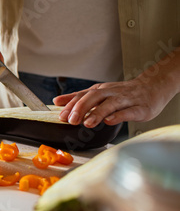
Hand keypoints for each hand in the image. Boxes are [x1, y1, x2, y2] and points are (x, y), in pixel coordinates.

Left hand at [54, 70, 178, 128]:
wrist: (152, 87)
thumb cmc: (123, 93)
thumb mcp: (98, 93)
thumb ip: (78, 98)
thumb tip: (57, 101)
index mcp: (100, 90)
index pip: (83, 96)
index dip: (71, 105)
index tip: (61, 115)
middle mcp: (111, 93)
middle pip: (94, 97)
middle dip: (81, 108)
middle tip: (71, 120)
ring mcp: (126, 100)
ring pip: (110, 104)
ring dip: (97, 113)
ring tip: (87, 123)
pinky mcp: (140, 108)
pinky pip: (128, 112)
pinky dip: (118, 116)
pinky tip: (109, 121)